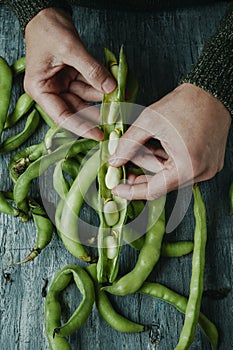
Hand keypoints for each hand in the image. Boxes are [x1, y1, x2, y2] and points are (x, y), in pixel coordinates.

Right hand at [24, 7, 115, 139]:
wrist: (46, 12)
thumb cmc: (48, 28)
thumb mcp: (70, 48)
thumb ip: (91, 70)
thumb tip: (111, 88)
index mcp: (40, 89)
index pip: (62, 116)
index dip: (81, 127)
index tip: (99, 135)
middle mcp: (50, 91)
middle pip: (76, 110)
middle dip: (96, 114)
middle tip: (116, 120)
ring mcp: (61, 85)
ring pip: (85, 98)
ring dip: (102, 99)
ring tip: (121, 101)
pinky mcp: (71, 78)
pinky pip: (88, 86)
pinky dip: (101, 86)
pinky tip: (115, 87)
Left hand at [109, 83, 230, 199]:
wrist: (212, 91)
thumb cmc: (185, 103)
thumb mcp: (149, 122)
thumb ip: (128, 144)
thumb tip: (114, 161)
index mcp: (187, 166)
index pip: (154, 190)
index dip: (132, 191)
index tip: (118, 189)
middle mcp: (201, 172)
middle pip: (162, 184)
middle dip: (141, 174)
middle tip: (124, 164)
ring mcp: (207, 169)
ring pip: (170, 177)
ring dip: (153, 165)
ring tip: (143, 147)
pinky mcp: (209, 163)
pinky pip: (182, 170)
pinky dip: (166, 162)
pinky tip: (156, 148)